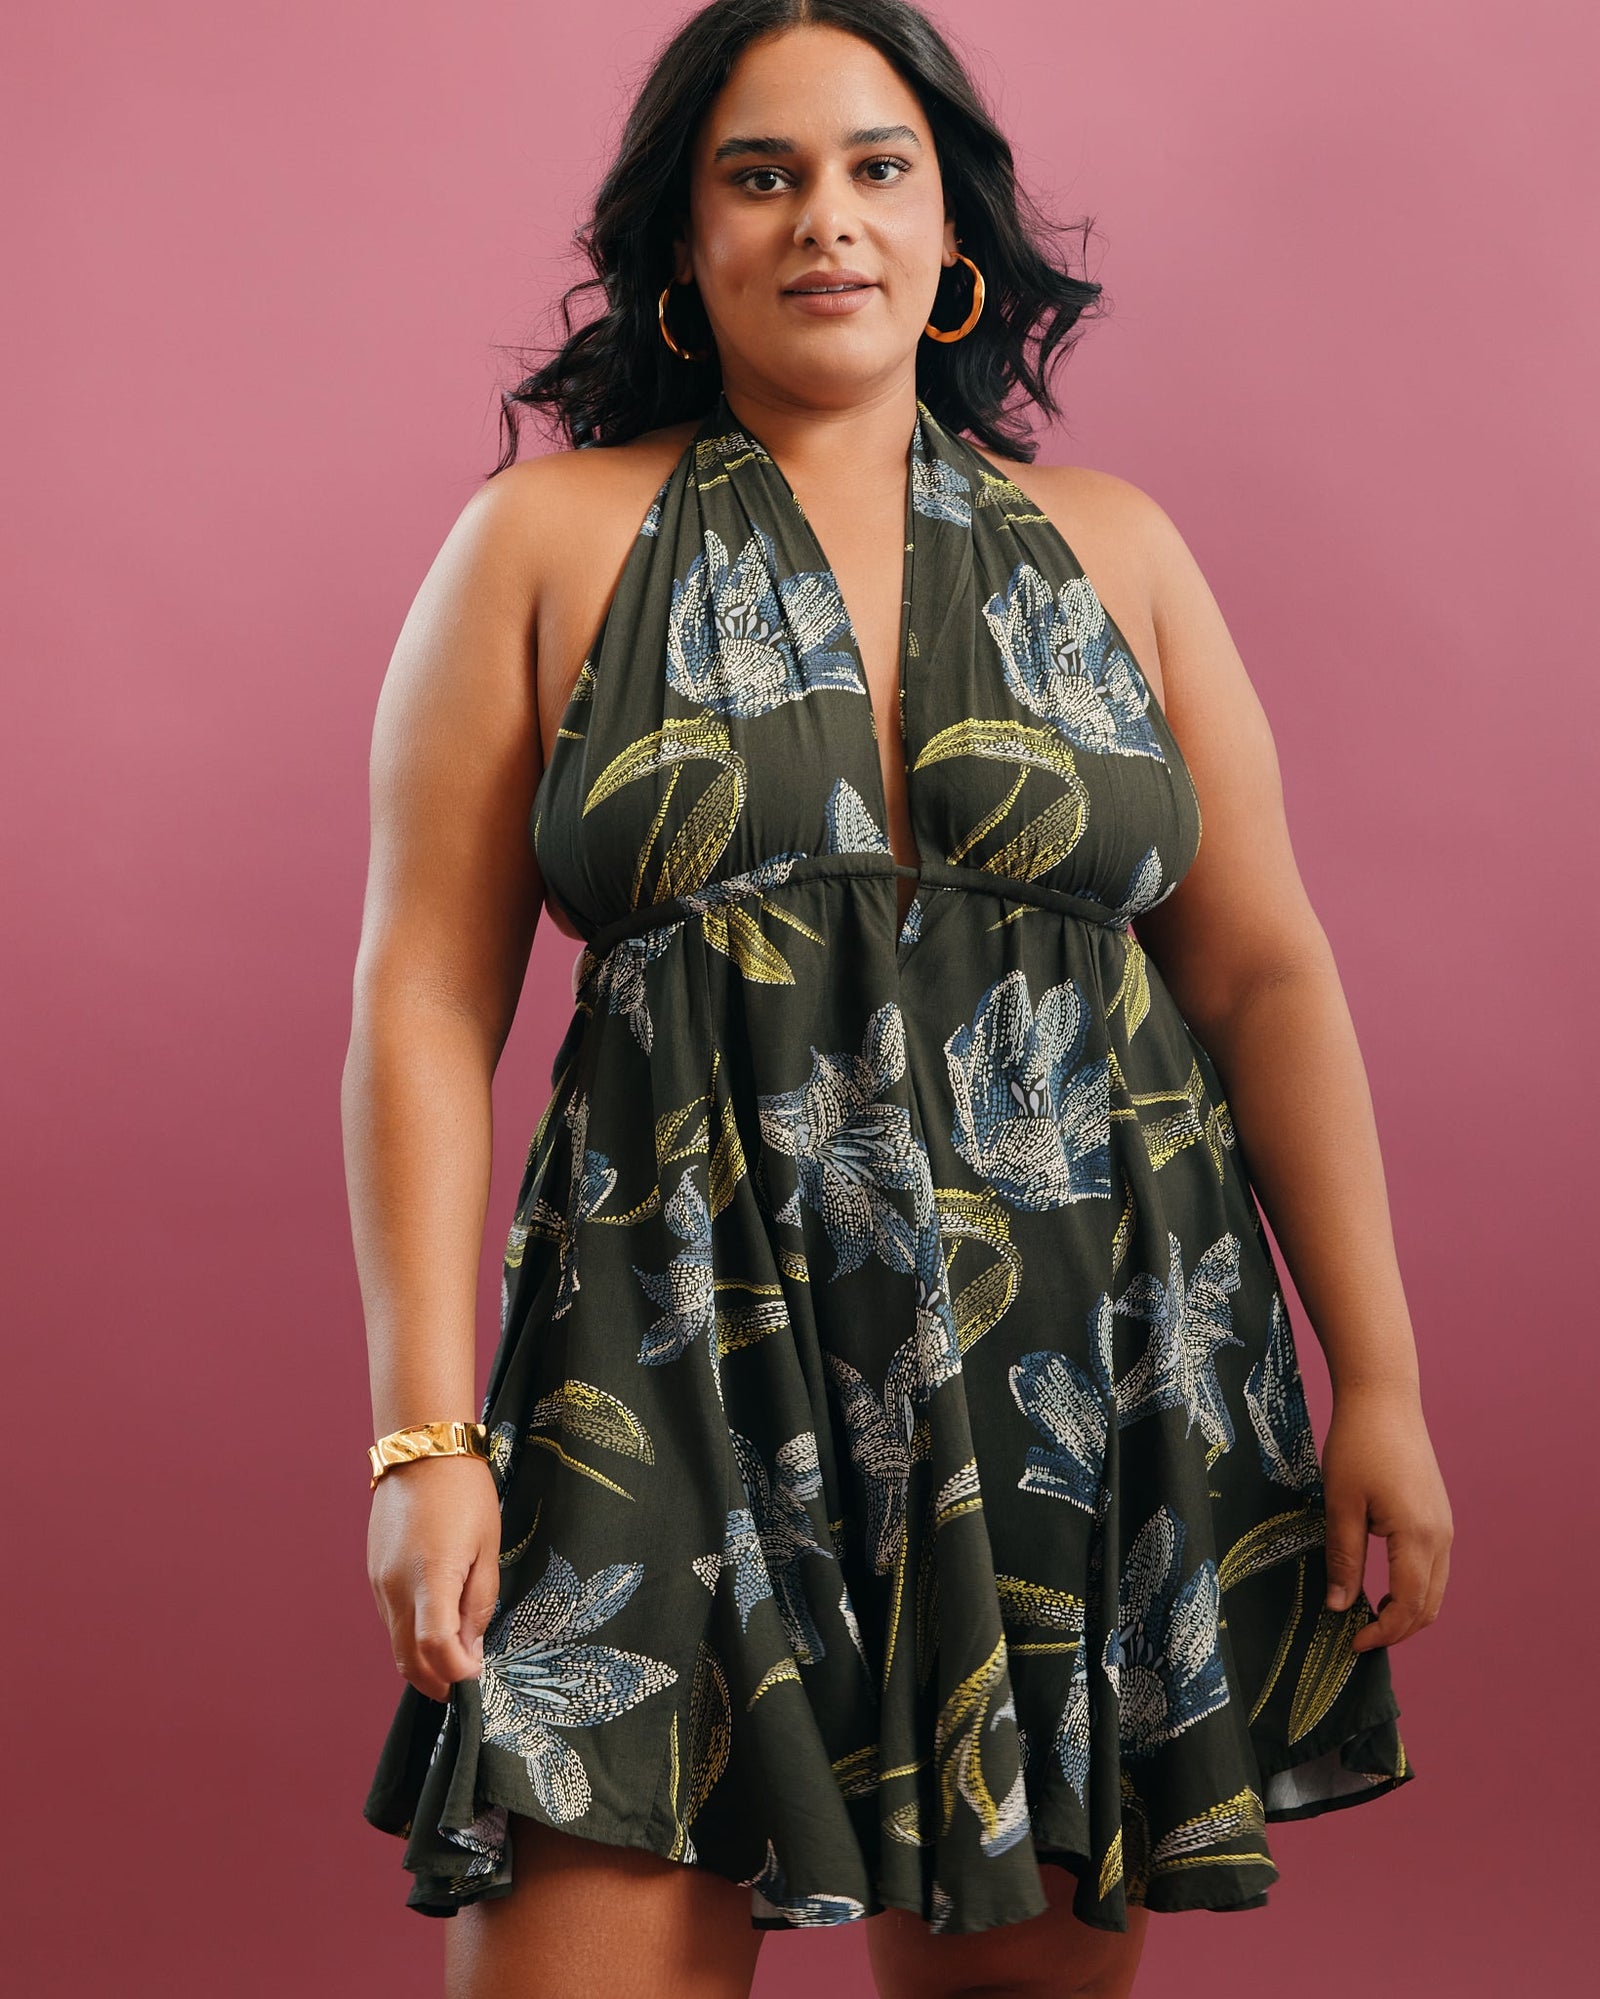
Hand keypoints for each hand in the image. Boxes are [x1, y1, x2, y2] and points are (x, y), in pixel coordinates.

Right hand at [367, 1452, 502, 1701]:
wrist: (422, 1451)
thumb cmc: (464, 1493)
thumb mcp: (488, 1547)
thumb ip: (478, 1603)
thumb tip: (471, 1648)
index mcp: (429, 1579)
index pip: (434, 1650)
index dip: (457, 1674)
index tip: (477, 1676)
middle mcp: (395, 1587)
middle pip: (407, 1660)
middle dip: (436, 1682)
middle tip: (465, 1684)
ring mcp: (379, 1583)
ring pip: (395, 1643)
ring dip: (422, 1661)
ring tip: (455, 1655)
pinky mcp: (374, 1575)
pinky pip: (391, 1620)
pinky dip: (411, 1635)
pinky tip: (436, 1624)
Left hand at [1320, 1381, 1451, 1652]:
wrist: (1384, 1399)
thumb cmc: (1357, 1446)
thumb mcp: (1341, 1504)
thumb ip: (1343, 1558)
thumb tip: (1339, 1607)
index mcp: (1417, 1537)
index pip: (1407, 1606)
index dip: (1382, 1632)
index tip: (1351, 1642)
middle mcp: (1441, 1537)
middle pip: (1428, 1605)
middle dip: (1397, 1629)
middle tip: (1358, 1637)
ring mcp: (1444, 1525)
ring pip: (1435, 1589)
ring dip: (1407, 1611)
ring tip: (1368, 1617)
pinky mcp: (1438, 1515)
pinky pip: (1434, 1567)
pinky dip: (1414, 1588)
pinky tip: (1383, 1586)